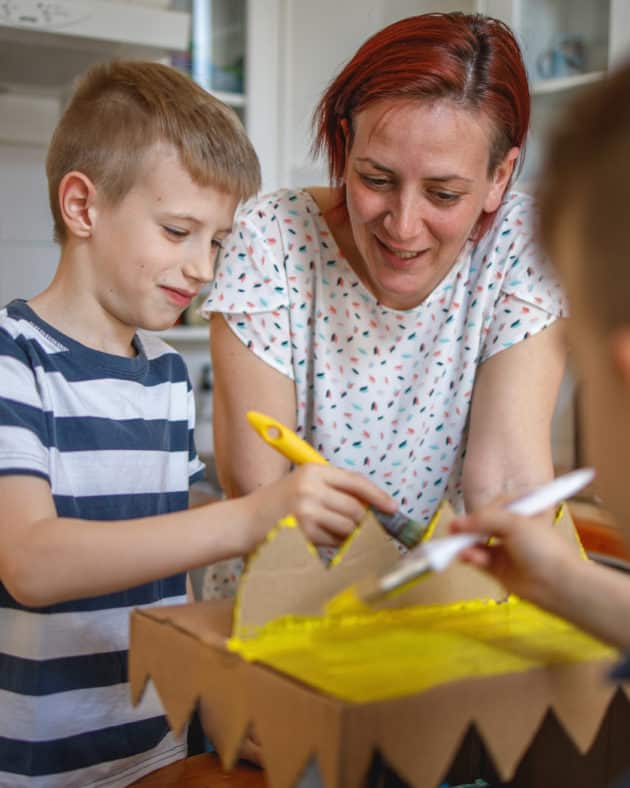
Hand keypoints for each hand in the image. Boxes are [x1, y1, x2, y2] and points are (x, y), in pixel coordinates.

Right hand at [245, 464, 395, 547]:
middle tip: (360, 527)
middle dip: (363, 522)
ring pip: (348, 528)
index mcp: (314, 471)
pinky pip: (335, 542)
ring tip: (337, 533)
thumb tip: (370, 505)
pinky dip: (336, 544)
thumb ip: (334, 490)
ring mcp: (307, 510)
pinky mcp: (304, 532)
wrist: (245, 521)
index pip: (356, 481)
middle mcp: (311, 487)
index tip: (392, 507)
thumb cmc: (278, 504)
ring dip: (350, 535)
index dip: (378, 495)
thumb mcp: (304, 484)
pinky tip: (324, 539)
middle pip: (356, 508)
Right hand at [450, 501, 578, 608]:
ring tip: (459, 548)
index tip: (466, 518)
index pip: (494, 506)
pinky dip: (471, 558)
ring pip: (478, 543)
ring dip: (467, 545)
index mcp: (522, 513)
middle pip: (483, 525)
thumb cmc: (543, 547)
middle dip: (468, 529)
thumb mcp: (514, 523)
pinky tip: (467, 557)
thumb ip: (483, 519)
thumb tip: (456, 523)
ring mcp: (505, 550)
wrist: (558, 584)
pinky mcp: (499, 570)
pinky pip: (479, 560)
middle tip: (452, 531)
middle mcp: (513, 530)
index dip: (479, 511)